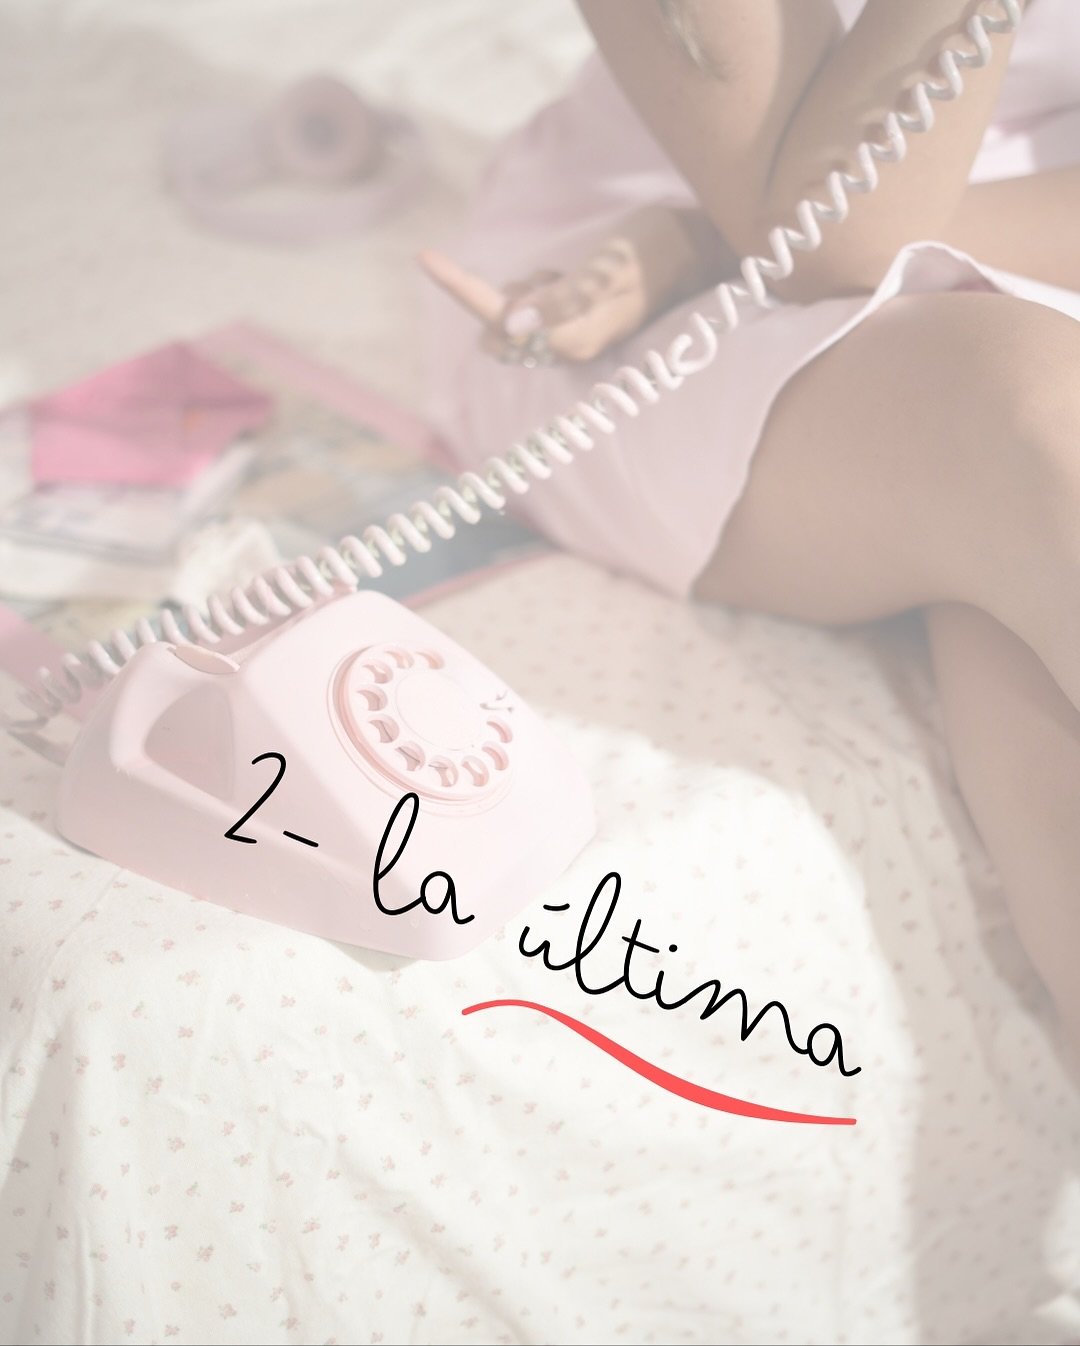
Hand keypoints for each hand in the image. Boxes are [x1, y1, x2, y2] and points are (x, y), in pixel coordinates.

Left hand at [419, 205, 722, 364]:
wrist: (696, 249)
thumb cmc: (654, 250)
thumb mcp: (608, 269)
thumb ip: (560, 299)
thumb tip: (510, 325)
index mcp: (571, 338)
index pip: (498, 318)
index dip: (460, 287)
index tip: (424, 256)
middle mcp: (567, 347)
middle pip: (500, 323)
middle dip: (508, 293)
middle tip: (552, 272)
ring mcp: (571, 339)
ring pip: (517, 315)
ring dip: (530, 289)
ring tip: (570, 273)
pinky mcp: (574, 327)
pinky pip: (535, 308)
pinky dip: (542, 289)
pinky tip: (570, 278)